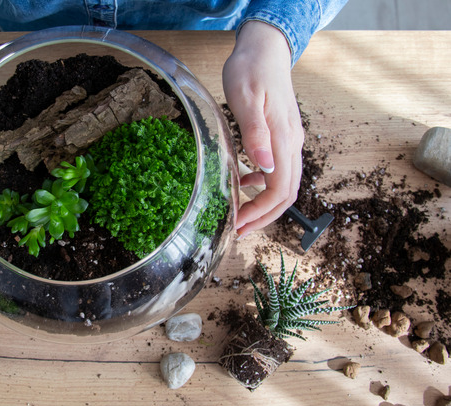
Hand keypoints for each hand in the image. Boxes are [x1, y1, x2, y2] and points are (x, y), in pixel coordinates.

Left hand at [222, 20, 303, 236]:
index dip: (261, 213)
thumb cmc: (251, 70)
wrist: (265, 49)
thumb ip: (255, 134)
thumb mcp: (246, 100)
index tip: (238, 225)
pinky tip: (243, 183)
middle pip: (286, 194)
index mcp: (284, 139)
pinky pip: (278, 169)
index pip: (280, 190)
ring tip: (239, 215)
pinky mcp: (282, 136)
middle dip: (263, 217)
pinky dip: (262, 184)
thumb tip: (264, 169)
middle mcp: (292, 143)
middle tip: (238, 231)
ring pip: (284, 184)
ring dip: (264, 204)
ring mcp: (289, 140)